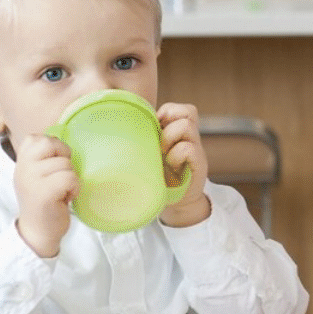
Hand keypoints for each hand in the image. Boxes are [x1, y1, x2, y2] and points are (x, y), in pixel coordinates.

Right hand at [12, 133, 77, 257]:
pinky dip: (74, 188)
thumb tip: (60, 139)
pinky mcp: (44, 192)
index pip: (35, 137)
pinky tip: (66, 198)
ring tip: (62, 191)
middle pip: (51, 143)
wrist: (38, 233)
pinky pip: (70, 177)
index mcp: (21, 162)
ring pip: (65, 163)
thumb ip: (42, 158)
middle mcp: (22, 168)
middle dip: (63, 158)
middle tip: (60, 177)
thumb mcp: (36, 176)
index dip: (52, 147)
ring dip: (71, 177)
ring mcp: (31, 179)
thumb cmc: (44, 203)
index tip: (52, 166)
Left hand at [156, 102, 210, 227]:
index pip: (179, 109)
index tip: (155, 130)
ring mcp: (197, 149)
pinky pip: (188, 148)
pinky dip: (176, 155)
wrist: (178, 204)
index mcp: (179, 133)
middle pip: (188, 111)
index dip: (165, 113)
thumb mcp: (151, 155)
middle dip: (168, 123)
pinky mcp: (200, 164)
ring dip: (170, 138)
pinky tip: (171, 166)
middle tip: (159, 142)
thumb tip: (112, 129)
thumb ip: (145, 140)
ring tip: (164, 154)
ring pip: (186, 125)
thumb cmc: (160, 179)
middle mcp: (191, 138)